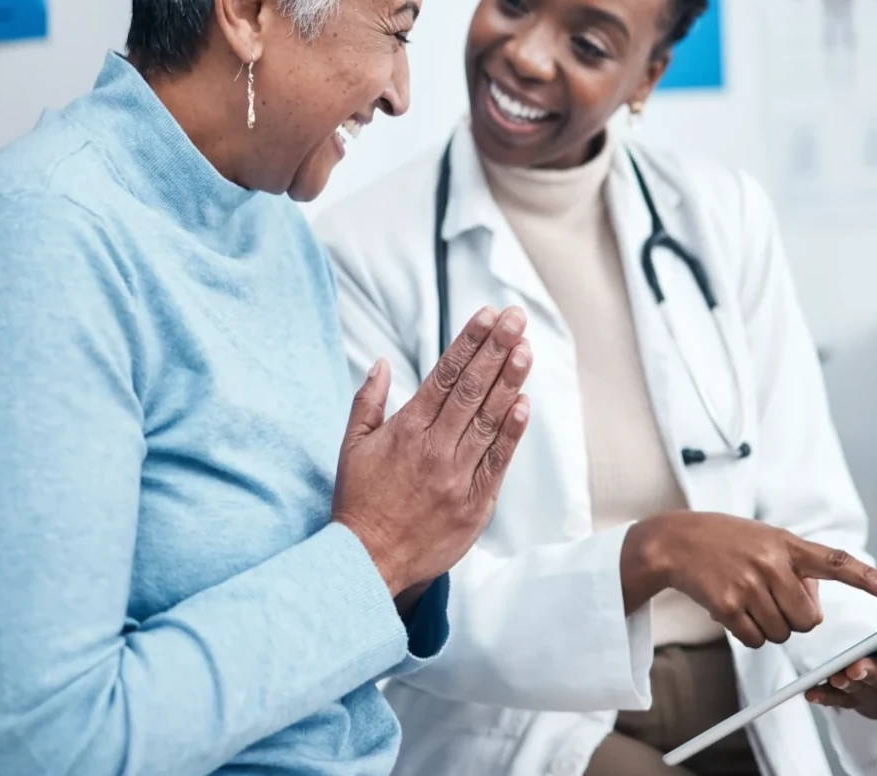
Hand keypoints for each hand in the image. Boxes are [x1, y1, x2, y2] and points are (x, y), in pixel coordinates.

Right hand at [332, 306, 532, 596]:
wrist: (367, 562)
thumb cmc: (358, 501)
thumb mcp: (351, 447)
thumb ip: (367, 402)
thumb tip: (381, 362)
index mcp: (406, 430)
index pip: (444, 375)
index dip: (469, 342)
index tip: (487, 315)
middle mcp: (434, 448)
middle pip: (472, 390)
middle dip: (495, 349)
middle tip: (515, 318)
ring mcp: (456, 476)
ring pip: (488, 420)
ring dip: (510, 382)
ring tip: (525, 349)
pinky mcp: (474, 504)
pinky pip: (497, 462)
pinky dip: (512, 432)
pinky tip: (525, 404)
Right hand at [623, 512, 876, 648]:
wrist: (674, 541)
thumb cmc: (726, 540)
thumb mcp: (766, 540)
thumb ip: (795, 567)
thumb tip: (813, 609)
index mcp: (787, 544)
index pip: (835, 561)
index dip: (866, 578)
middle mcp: (771, 563)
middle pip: (808, 621)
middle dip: (795, 620)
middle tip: (772, 600)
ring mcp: (749, 585)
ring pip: (782, 634)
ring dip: (770, 627)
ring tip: (747, 600)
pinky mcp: (728, 606)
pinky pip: (756, 640)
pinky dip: (748, 634)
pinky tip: (733, 611)